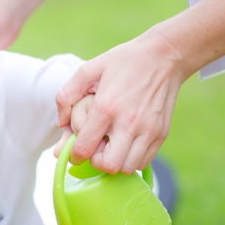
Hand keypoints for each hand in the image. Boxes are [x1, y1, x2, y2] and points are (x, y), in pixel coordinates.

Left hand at [55, 28, 188, 172]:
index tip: (76, 152)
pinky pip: (144, 162)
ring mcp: (148, 130)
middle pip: (108, 165)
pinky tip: (126, 144)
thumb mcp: (88, 70)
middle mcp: (129, 123)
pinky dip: (131, 159)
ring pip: (127, 168)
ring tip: (112, 145)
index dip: (75, 155)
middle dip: (97, 162)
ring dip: (115, 162)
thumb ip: (66, 96)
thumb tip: (61, 123)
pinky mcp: (162, 133)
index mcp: (106, 108)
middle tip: (96, 148)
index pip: (85, 148)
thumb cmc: (123, 62)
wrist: (164, 56)